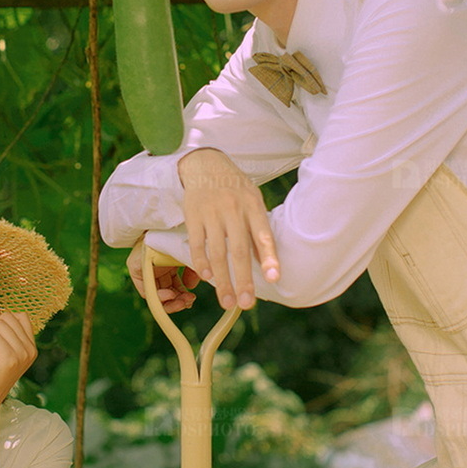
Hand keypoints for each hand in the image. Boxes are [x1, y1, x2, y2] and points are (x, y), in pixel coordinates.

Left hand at [0, 310, 35, 412]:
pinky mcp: (9, 358)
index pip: (19, 316)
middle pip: (8, 317)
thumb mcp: (1, 351)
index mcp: (30, 347)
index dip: (1, 323)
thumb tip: (1, 314)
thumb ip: (7, 334)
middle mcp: (30, 350)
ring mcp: (22, 354)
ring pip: (0, 323)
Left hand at [128, 236, 200, 312]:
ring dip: (169, 302)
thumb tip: (190, 288)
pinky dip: (158, 297)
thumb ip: (192, 273)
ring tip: (182, 301)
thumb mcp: (190, 258)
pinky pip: (145, 290)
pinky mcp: (135, 268)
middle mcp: (156, 268)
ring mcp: (145, 269)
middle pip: (165, 292)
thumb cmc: (180, 237)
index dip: (182, 295)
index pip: (173, 287)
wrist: (169, 223)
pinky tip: (170, 294)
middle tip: (188, 302)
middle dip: (178, 301)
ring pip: (156, 294)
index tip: (192, 297)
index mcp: (168, 265)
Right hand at [178, 147, 279, 309]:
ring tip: (227, 301)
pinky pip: (196, 244)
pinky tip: (207, 278)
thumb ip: (258, 230)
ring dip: (222, 280)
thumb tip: (266, 265)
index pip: (263, 235)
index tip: (274, 278)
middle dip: (243, 279)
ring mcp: (211, 213)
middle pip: (238, 250)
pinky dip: (201, 262)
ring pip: (217, 252)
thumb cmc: (234, 188)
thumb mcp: (252, 201)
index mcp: (253, 206)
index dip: (269, 257)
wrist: (205, 164)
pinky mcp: (193, 215)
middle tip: (246, 303)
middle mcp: (233, 209)